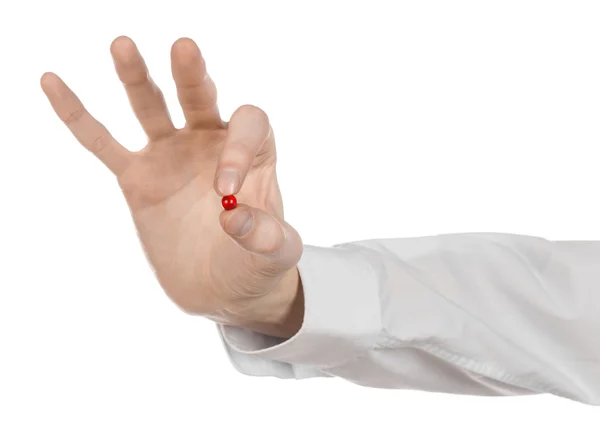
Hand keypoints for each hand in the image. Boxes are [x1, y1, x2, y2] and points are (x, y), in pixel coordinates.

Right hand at [40, 36, 303, 337]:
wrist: (222, 286)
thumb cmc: (256, 264)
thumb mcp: (276, 255)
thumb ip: (267, 238)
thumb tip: (233, 217)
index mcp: (253, 155)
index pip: (247, 128)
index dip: (237, 148)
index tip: (225, 192)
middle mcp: (210, 144)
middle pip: (201, 98)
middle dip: (192, 76)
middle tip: (184, 48)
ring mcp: (171, 157)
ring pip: (151, 108)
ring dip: (138, 78)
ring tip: (123, 46)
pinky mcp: (138, 178)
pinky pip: (102, 143)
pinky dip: (77, 116)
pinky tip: (54, 82)